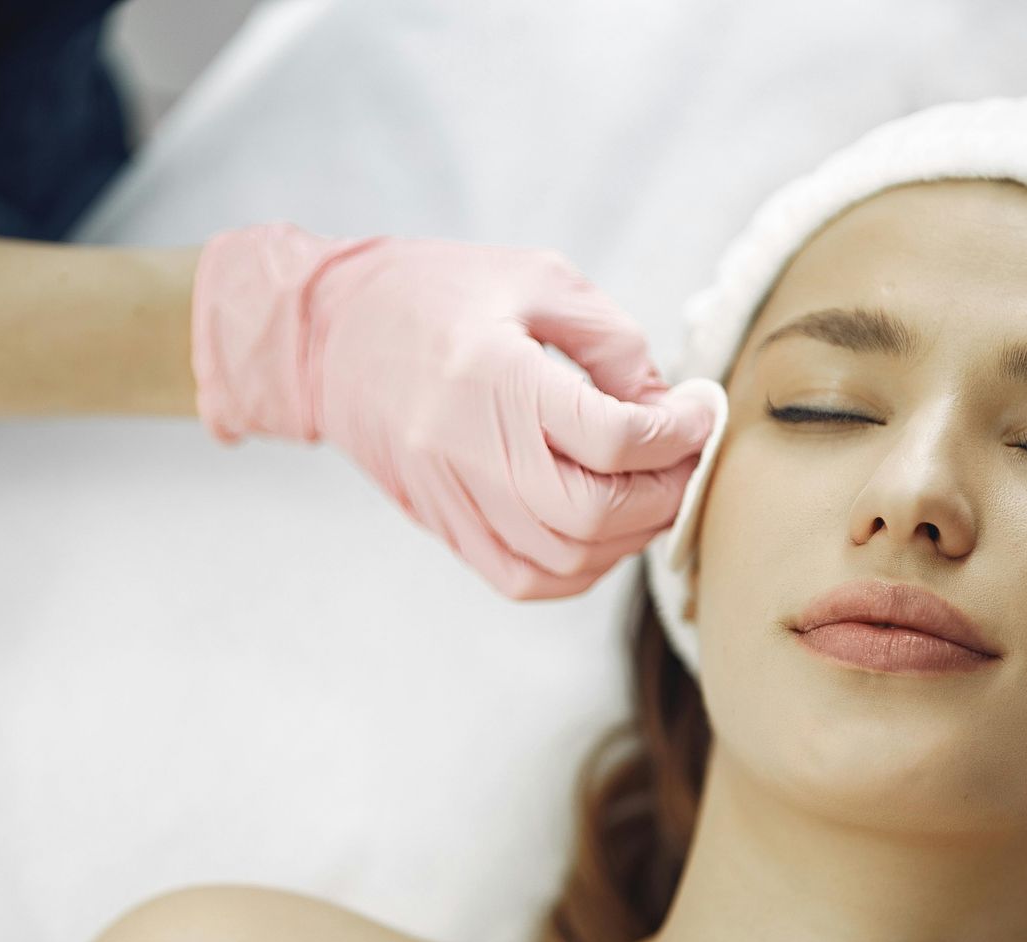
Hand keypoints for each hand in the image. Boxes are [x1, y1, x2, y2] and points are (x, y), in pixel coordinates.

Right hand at [189, 223, 710, 599]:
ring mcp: (451, 496)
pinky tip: (602, 530)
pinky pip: (524, 578)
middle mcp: (467, 447)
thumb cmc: (435, 294)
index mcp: (493, 376)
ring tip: (649, 492)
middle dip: (662, 493)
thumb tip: (667, 408)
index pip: (611, 438)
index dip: (676, 435)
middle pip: (592, 512)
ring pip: (564, 558)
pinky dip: (579, 568)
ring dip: (627, 536)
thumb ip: (612, 342)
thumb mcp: (536, 278)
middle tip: (684, 460)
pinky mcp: (442, 524)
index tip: (697, 415)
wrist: (330, 333)